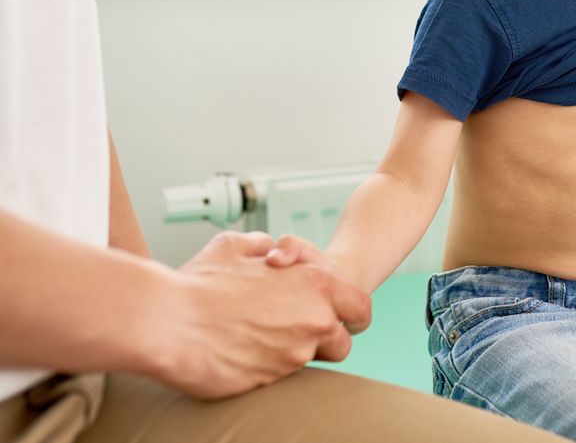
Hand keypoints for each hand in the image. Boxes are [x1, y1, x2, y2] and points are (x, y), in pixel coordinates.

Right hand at [151, 231, 371, 398]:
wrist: (166, 323)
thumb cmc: (198, 283)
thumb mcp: (234, 245)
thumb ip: (261, 245)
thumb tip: (267, 248)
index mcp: (316, 284)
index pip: (360, 307)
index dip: (351, 312)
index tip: (339, 315)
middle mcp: (314, 320)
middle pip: (343, 342)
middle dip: (327, 339)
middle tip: (299, 330)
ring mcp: (295, 354)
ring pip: (311, 360)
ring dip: (297, 354)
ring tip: (264, 340)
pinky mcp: (271, 380)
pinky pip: (282, 377)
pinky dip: (269, 366)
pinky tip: (243, 353)